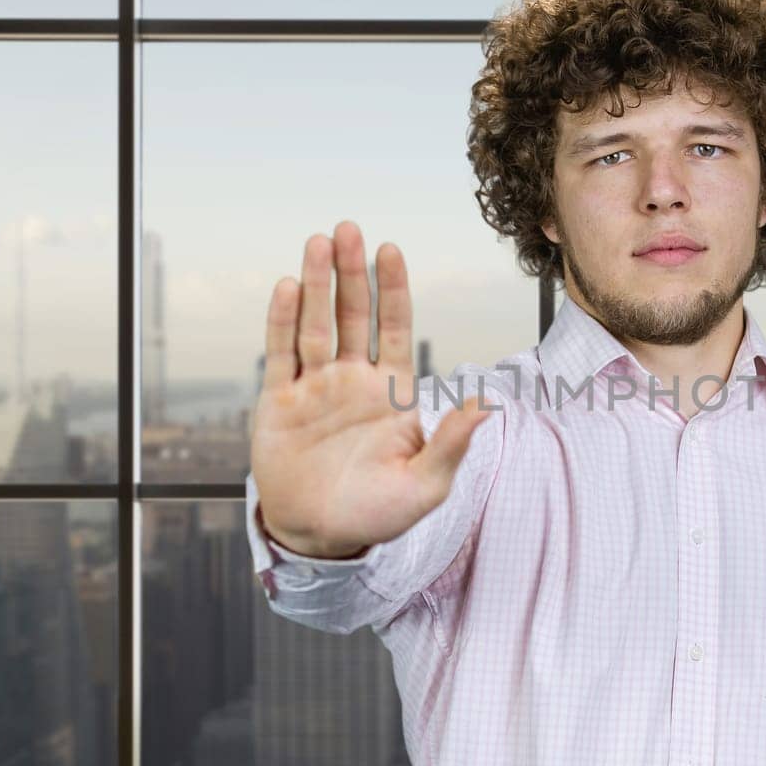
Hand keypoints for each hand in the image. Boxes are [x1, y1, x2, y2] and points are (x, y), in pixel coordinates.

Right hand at [249, 221, 494, 559]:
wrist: (321, 538)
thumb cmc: (378, 514)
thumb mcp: (426, 486)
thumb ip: (451, 444)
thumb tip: (486, 407)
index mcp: (391, 392)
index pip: (394, 327)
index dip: (392, 289)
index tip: (389, 250)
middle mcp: (352, 380)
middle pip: (352, 315)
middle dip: (350, 273)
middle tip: (348, 228)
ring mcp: (314, 388)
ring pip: (315, 324)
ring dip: (315, 284)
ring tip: (317, 243)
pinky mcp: (279, 402)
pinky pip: (281, 353)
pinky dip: (282, 320)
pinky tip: (287, 287)